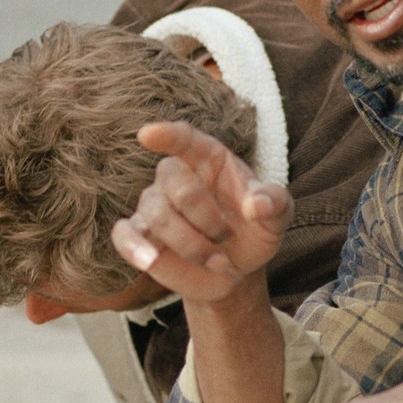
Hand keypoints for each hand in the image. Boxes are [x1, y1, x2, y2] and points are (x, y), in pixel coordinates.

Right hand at [111, 122, 291, 302]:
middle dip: (204, 216)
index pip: (184, 139)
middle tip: (226, 238)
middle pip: (174, 181)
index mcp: (209, 159)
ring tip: (215, 260)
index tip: (147, 134)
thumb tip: (256, 205)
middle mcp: (175, 177)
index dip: (166, 135)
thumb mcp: (278, 216)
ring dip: (189, 242)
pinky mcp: (140, 236)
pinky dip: (134, 247)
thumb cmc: (255, 230)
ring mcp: (153, 206)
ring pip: (155, 214)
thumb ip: (275, 203)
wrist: (239, 268)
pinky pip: (123, 235)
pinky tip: (149, 260)